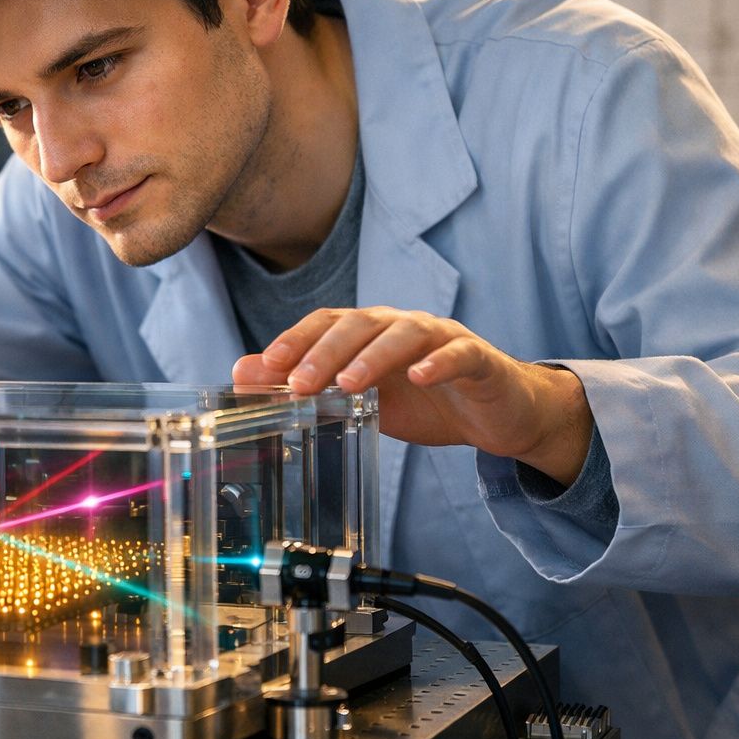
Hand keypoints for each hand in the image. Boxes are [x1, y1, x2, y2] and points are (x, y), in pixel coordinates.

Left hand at [232, 307, 593, 485]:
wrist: (496, 415)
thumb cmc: (424, 402)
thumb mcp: (360, 398)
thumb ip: (308, 383)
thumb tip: (242, 373)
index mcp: (370, 332)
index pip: (327, 323)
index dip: (297, 339)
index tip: (268, 366)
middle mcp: (402, 325)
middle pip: (359, 324)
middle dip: (324, 352)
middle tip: (299, 384)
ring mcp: (442, 338)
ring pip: (405, 333)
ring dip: (373, 357)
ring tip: (348, 385)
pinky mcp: (478, 359)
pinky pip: (457, 354)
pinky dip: (438, 362)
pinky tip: (419, 377)